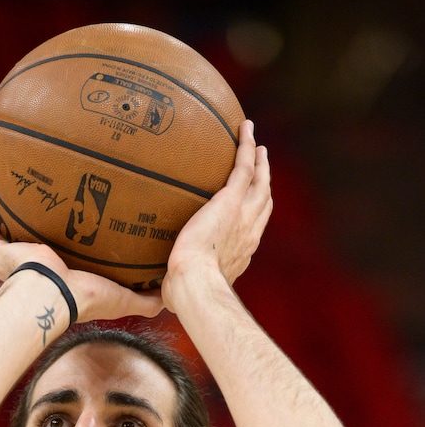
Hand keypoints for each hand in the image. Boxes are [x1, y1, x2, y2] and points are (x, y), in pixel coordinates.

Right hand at [0, 180, 163, 322]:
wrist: (55, 296)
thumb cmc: (86, 300)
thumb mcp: (122, 298)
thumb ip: (145, 298)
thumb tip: (169, 297)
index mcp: (59, 279)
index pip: (60, 261)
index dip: (63, 247)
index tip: (69, 228)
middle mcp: (30, 269)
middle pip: (27, 242)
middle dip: (27, 226)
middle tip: (36, 200)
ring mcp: (10, 260)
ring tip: (0, 184)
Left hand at [162, 120, 271, 311]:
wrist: (195, 282)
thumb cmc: (187, 293)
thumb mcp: (184, 290)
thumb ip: (178, 288)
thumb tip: (161, 299)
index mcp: (240, 253)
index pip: (251, 231)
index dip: (254, 216)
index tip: (250, 207)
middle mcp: (249, 233)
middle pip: (263, 202)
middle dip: (264, 184)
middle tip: (262, 168)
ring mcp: (244, 214)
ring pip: (259, 181)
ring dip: (260, 162)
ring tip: (257, 145)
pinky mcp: (232, 199)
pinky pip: (244, 165)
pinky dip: (247, 145)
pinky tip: (245, 128)